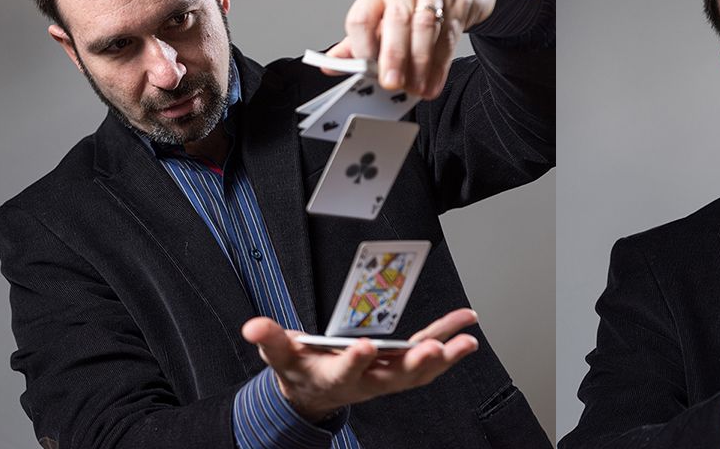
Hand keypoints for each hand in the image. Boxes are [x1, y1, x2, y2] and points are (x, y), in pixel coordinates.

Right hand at [242, 308, 479, 421]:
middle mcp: (366, 381)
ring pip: (418, 370)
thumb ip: (269, 339)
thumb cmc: (300, 370)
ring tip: (466, 339)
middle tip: (432, 350)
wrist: (315, 391)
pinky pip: (426, 355)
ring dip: (444, 356)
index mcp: (334, 377)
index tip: (364, 347)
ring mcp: (387, 376)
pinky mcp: (399, 366)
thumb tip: (252, 326)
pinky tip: (466, 328)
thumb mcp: (279, 355)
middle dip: (414, 363)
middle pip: (394, 377)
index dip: (355, 361)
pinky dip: (447, 341)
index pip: (345, 371)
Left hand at [323, 0, 496, 97]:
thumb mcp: (387, 7)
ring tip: (414, 88)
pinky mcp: (457, 3)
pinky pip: (446, 37)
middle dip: (392, 56)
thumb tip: (332, 63)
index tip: (364, 72)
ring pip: (423, 29)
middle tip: (391, 83)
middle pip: (395, 21)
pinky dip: (439, 65)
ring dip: (418, 64)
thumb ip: (362, 36)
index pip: (361, 17)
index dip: (361, 48)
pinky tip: (432, 83)